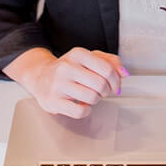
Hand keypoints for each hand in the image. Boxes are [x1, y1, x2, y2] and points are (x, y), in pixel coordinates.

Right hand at [5, 46, 128, 118]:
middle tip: (102, 91)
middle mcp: (67, 67)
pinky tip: (81, 104)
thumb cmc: (69, 68)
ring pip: (91, 97)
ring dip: (96, 100)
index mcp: (78, 54)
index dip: (116, 80)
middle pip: (100, 84)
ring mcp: (58, 85)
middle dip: (106, 91)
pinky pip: (80, 111)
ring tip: (90, 96)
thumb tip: (125, 73)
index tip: (115, 85)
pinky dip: (86, 110)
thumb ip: (110, 61)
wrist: (40, 77)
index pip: (107, 68)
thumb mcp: (89, 58)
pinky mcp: (53, 101)